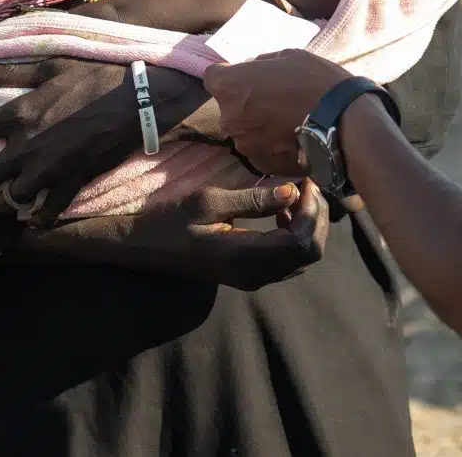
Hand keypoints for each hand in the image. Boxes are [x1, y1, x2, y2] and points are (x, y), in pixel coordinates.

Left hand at [0, 56, 206, 225]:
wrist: (138, 101)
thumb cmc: (95, 78)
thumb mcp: (53, 66)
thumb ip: (13, 71)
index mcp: (18, 114)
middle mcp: (26, 147)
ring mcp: (48, 170)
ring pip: (8, 201)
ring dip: (5, 199)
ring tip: (9, 193)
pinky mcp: (71, 184)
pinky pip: (45, 214)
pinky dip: (38, 218)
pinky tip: (37, 214)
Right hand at [26, 180, 329, 290]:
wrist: (143, 247)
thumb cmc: (172, 219)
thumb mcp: (210, 200)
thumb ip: (254, 199)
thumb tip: (293, 191)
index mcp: (244, 256)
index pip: (302, 243)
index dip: (313, 212)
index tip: (305, 182)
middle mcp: (253, 275)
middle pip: (309, 254)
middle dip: (318, 218)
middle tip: (307, 186)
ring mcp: (251, 279)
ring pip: (302, 259)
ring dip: (308, 226)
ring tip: (295, 196)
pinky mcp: (248, 274)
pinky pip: (287, 261)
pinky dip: (295, 236)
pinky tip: (281, 212)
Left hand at [202, 50, 354, 176]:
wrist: (343, 123)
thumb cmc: (316, 82)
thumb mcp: (290, 56)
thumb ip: (263, 63)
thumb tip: (253, 69)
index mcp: (231, 86)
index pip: (212, 76)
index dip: (228, 74)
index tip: (245, 76)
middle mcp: (229, 118)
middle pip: (229, 106)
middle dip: (245, 101)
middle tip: (273, 98)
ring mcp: (244, 145)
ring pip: (245, 130)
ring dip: (259, 125)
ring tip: (287, 121)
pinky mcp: (261, 165)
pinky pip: (260, 149)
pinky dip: (272, 144)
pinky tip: (293, 137)